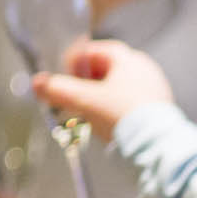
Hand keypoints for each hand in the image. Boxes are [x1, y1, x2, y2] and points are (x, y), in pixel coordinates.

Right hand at [32, 39, 174, 143]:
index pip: (95, 50)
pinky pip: (130, 101)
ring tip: (87, 113)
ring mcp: (154, 88)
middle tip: (74, 98)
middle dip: (85, 82)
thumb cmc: (122, 116)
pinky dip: (115, 108)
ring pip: (117, 86)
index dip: (75, 62)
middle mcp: (145, 69)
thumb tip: (37, 83)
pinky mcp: (159, 108)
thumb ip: (58, 90)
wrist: (156, 147)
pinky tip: (107, 123)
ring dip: (99, 96)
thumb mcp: (84, 101)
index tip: (65, 78)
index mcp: (129, 59)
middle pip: (105, 69)